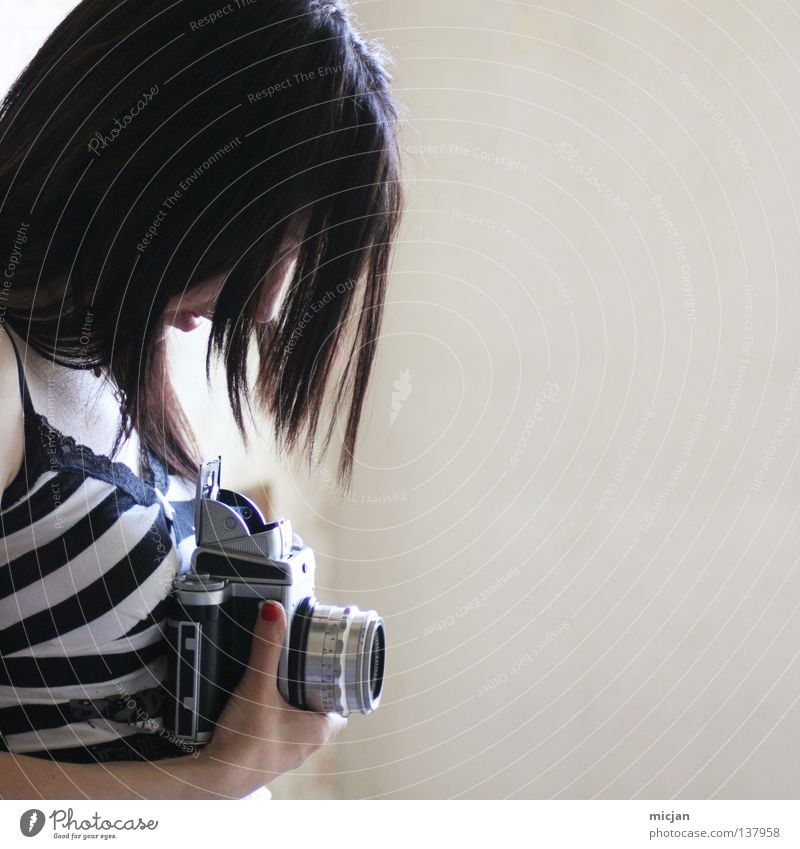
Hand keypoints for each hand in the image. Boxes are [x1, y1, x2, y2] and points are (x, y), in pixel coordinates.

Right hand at [199, 600, 346, 794]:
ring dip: (291, 702)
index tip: (327, 663)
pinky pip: (277, 732)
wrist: (214, 779)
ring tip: (279, 677)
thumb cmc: (246, 740)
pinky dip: (272, 716)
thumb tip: (274, 610)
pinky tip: (257, 704)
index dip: (337, 684)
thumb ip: (267, 648)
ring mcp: (285, 754)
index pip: (341, 705)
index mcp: (319, 730)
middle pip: (319, 709)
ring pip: (298, 721)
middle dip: (311, 688)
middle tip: (300, 663)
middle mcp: (306, 745)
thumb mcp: (259, 685)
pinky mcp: (264, 756)